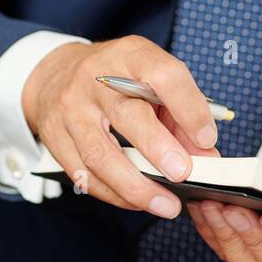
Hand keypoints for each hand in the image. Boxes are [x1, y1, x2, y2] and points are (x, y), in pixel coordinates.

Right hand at [22, 36, 218, 215]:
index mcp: (130, 57)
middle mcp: (96, 80)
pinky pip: (84, 174)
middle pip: (126, 115)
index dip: (189, 107)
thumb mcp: (152, 80)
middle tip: (183, 174)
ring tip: (166, 204)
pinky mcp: (54, 137)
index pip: (163, 75)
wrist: (56, 73)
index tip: (207, 138)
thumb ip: (181, 115)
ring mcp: (71, 109)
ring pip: (100, 154)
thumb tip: (207, 156)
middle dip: (158, 149)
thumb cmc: (117, 78)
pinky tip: (138, 202)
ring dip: (136, 186)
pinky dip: (114, 194)